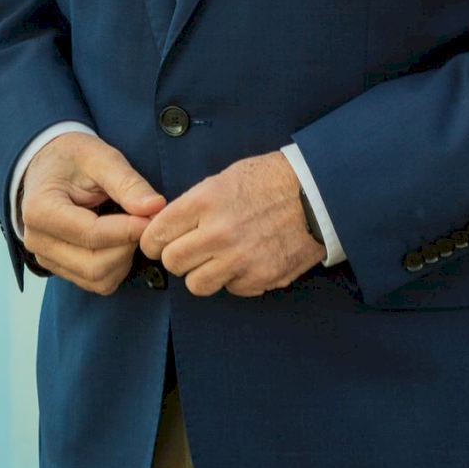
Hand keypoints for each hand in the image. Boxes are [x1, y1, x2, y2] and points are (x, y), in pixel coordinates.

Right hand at [20, 132, 165, 295]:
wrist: (48, 164)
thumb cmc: (72, 158)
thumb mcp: (100, 156)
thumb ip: (126, 182)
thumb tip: (155, 207)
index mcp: (41, 209)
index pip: (90, 234)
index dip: (127, 230)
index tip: (153, 216)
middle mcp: (38, 241)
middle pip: (94, 264)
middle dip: (128, 245)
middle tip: (145, 220)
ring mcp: (46, 259)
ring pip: (98, 279)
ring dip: (125, 258)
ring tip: (132, 226)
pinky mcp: (60, 269)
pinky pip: (96, 283)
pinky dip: (117, 266)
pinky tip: (121, 239)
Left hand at [139, 151, 324, 296]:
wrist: (315, 193)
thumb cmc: (269, 179)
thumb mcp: (225, 178)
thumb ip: (194, 204)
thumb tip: (168, 225)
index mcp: (205, 202)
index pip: (157, 234)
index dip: (153, 239)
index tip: (157, 241)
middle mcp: (218, 233)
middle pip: (173, 263)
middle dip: (176, 256)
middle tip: (188, 249)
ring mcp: (239, 260)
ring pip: (197, 284)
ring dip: (202, 273)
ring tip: (216, 258)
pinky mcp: (260, 279)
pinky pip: (231, 289)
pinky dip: (234, 279)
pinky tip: (245, 260)